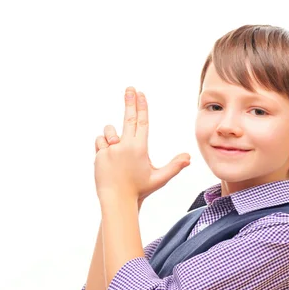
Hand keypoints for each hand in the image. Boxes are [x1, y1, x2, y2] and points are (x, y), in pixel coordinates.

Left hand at [94, 87, 189, 201]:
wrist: (117, 201)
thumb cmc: (139, 190)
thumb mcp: (159, 179)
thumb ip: (174, 166)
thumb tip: (189, 157)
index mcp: (139, 148)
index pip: (142, 122)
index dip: (142, 106)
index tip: (141, 93)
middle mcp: (125, 146)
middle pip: (128, 118)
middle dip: (129, 101)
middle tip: (130, 88)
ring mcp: (110, 149)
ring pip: (109, 131)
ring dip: (113, 135)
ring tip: (117, 150)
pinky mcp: (99, 154)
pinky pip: (100, 142)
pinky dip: (104, 146)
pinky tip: (109, 159)